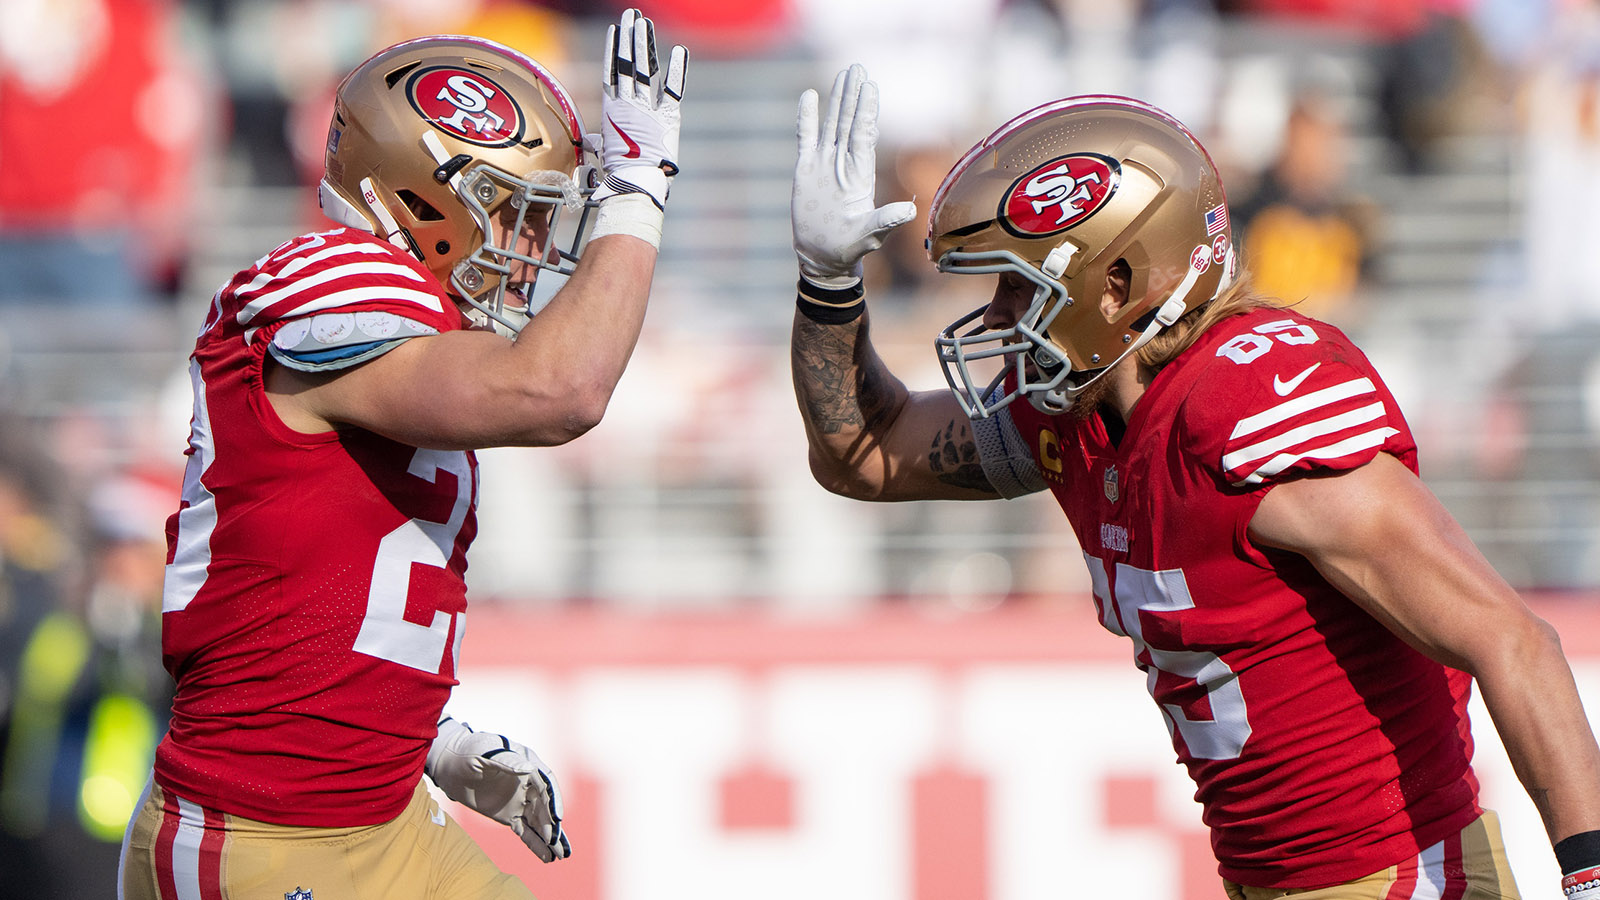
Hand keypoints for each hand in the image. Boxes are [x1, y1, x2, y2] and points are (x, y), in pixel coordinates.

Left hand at [425, 717, 570, 862]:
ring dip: (550, 838)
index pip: (546, 784)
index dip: (553, 801)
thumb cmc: (467, 751)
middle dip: (552, 825)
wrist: (449, 765)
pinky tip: (546, 857)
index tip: (557, 818)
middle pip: (545, 806)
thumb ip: (505, 760)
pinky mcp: (510, 815)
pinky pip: (525, 831)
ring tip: (562, 856)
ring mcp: (520, 800)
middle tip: (556, 843)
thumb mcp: (484, 752)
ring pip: (539, 821)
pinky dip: (535, 844)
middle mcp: (528, 784)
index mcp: (527, 764)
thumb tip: (528, 769)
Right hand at [593, 8, 687, 210]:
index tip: (617, 30)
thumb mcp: (605, 151)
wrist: (635, 182)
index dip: (615, 48)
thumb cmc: (618, 171)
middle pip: (629, 63)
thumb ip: (599, 140)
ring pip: (645, 69)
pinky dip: (677, 70)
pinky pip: (673, 89)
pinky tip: (679, 50)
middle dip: (630, 37)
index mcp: (613, 108)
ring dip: (645, 43)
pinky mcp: (667, 117)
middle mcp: (628, 103)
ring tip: (644, 21)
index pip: (613, 70)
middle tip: (632, 15)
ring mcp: (647, 108)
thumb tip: (590, 142)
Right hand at [792, 64, 916, 290]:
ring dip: (837, 99)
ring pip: (831, 124)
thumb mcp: (870, 235)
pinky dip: (807, 117)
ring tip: (843, 73)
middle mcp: (844, 163)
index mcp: (860, 174)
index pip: (864, 135)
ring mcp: (824, 164)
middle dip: (854, 95)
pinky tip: (809, 96)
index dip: (867, 110)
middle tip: (858, 66)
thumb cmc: (850, 247)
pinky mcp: (806, 169)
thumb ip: (886, 221)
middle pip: (850, 122)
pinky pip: (806, 138)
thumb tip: (910, 211)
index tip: (871, 86)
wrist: (824, 255)